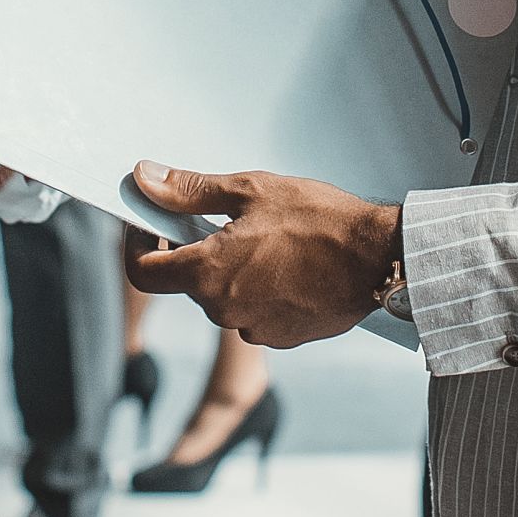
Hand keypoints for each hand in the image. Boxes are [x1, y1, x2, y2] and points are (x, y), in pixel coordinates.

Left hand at [126, 162, 393, 350]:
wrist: (378, 258)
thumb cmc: (318, 219)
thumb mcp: (250, 190)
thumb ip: (190, 190)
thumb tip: (143, 179)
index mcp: (207, 272)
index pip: (144, 272)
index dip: (138, 246)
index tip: (151, 226)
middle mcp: (224, 310)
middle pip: (189, 282)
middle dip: (198, 250)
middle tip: (229, 219)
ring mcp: (255, 328)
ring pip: (225, 298)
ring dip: (234, 271)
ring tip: (270, 240)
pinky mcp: (284, 337)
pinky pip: (256, 313)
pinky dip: (262, 290)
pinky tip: (291, 265)